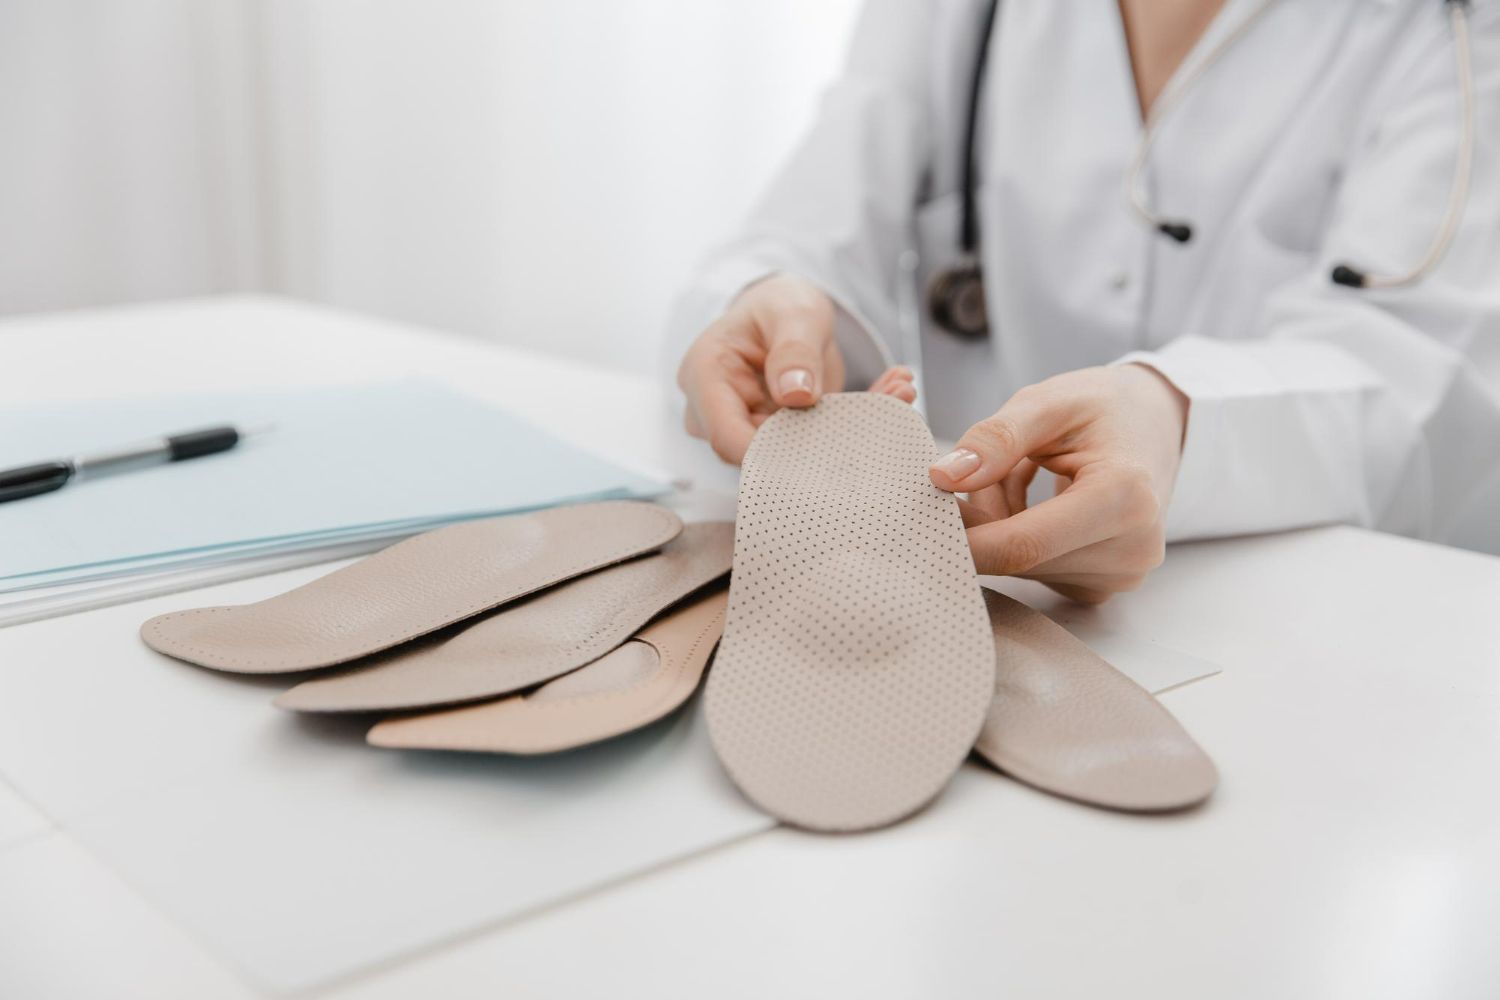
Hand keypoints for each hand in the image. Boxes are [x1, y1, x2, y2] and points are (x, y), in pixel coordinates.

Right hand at [677, 273, 915, 463]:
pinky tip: (894, 395)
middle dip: (828, 437)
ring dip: (852, 429)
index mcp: (705, 377)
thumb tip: (797, 396)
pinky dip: (858, 422)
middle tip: (895, 398)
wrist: (784, 311)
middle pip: (764, 452)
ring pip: (798, 452)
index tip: (830, 435)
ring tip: (902, 390)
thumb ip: (794, 350)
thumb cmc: (777, 304)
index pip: (728, 437)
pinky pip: (817, 443)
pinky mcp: (781, 436)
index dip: (772, 450)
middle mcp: (720, 411)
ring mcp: (750, 427)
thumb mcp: (792, 312)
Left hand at [928, 365, 1187, 602]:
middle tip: (967, 472)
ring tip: (1014, 473)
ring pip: (1021, 567)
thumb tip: (943, 478)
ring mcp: (1119, 575)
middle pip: (1019, 558)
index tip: (918, 524)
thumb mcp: (1049, 402)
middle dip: (979, 522)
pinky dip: (1016, 537)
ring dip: (997, 525)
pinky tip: (1027, 499)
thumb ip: (996, 439)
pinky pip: (1035, 570)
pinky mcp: (1101, 585)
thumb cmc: (1105, 407)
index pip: (1024, 545)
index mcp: (1125, 498)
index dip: (966, 540)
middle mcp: (1131, 549)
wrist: (1157, 423)